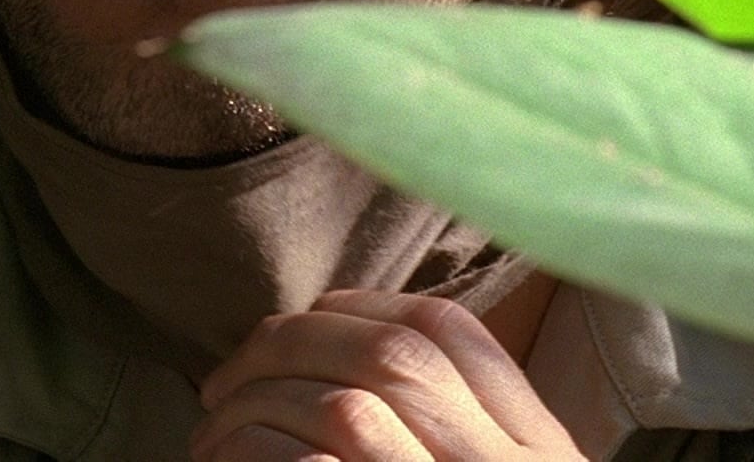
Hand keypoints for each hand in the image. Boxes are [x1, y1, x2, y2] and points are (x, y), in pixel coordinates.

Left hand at [189, 291, 583, 460]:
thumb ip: (465, 426)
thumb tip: (358, 362)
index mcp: (541, 449)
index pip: (454, 333)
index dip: (367, 305)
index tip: (313, 315)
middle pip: (393, 355)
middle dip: (293, 344)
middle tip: (227, 376)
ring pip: (345, 408)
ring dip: (260, 406)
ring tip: (212, 430)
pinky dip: (259, 455)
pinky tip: (226, 460)